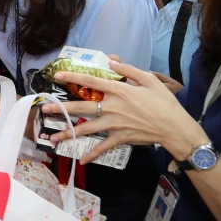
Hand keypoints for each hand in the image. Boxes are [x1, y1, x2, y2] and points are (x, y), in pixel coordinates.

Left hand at [42, 61, 208, 162]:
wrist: (176, 128)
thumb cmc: (164, 102)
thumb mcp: (149, 80)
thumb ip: (128, 69)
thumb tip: (112, 61)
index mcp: (118, 91)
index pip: (91, 81)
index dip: (73, 77)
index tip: (58, 75)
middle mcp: (112, 107)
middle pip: (82, 106)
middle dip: (62, 108)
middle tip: (45, 109)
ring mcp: (115, 124)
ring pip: (87, 128)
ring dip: (69, 133)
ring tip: (54, 137)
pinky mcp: (121, 137)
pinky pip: (104, 146)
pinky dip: (93, 154)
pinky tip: (82, 159)